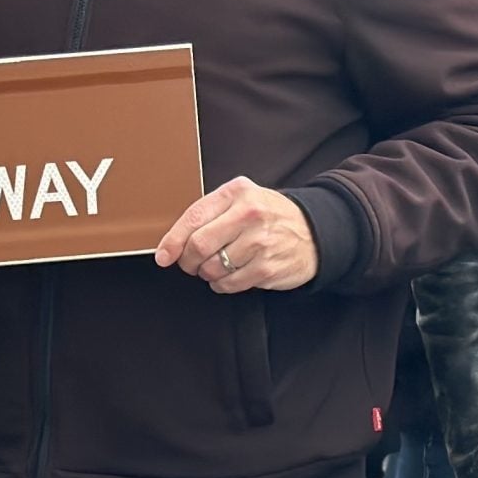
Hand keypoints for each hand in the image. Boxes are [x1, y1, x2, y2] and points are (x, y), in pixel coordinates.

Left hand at [154, 176, 318, 292]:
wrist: (313, 232)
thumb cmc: (269, 216)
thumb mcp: (241, 200)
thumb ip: (209, 213)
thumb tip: (172, 244)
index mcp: (237, 192)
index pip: (194, 217)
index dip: (173, 240)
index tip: (164, 255)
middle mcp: (249, 214)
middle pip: (199, 246)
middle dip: (188, 261)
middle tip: (191, 263)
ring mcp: (260, 242)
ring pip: (212, 268)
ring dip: (207, 273)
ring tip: (217, 265)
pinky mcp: (267, 268)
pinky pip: (229, 284)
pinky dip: (222, 284)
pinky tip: (231, 274)